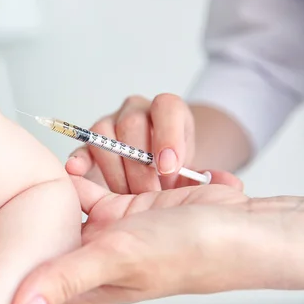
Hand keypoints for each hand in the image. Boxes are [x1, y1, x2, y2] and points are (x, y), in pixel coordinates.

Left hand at [8, 174, 249, 303]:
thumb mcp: (119, 259)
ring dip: (52, 186)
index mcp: (81, 283)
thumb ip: (65, 279)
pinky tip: (70, 160)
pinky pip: (92, 179)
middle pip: (37, 231)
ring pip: (62, 201)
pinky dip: (85, 169)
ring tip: (28, 169)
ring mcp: (105, 229)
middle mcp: (88, 257)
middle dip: (15, 209)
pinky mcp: (123, 204)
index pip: (24, 268)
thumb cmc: (185, 253)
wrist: (238, 227)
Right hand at [70, 94, 239, 192]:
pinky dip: (78, 159)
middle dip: (141, 163)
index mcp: (168, 110)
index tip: (169, 168)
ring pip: (105, 133)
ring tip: (126, 195)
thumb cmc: (176, 174)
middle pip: (132, 123)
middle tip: (150, 194)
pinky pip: (81, 146)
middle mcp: (137, 110)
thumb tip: (226, 182)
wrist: (156, 175)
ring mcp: (111, 124)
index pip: (167, 108)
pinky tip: (77, 172)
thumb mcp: (198, 172)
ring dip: (115, 169)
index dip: (167, 136)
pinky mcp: (90, 143)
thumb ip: (211, 178)